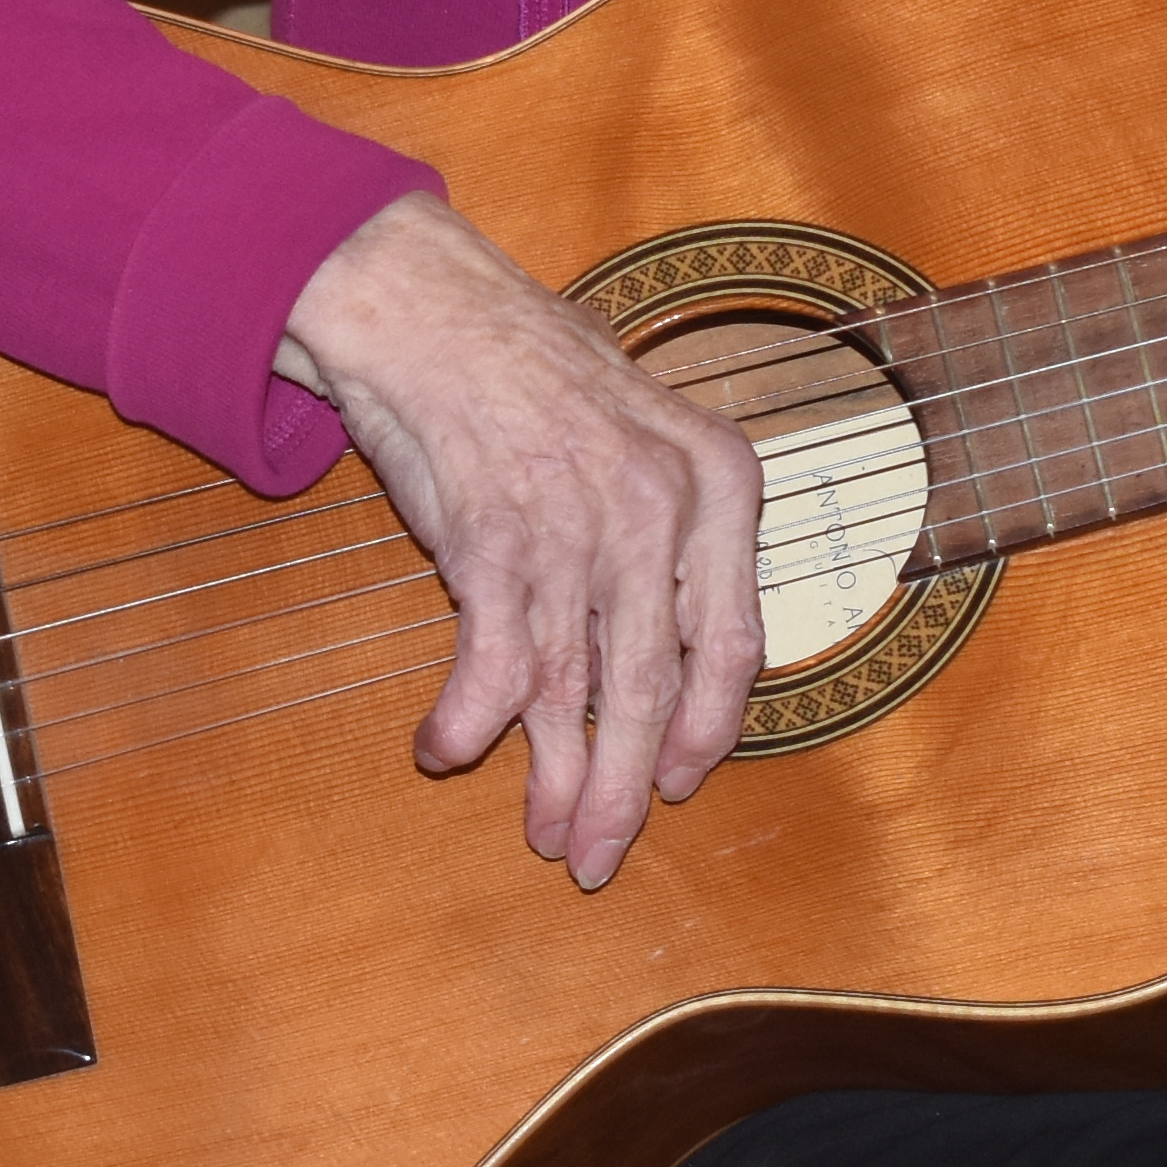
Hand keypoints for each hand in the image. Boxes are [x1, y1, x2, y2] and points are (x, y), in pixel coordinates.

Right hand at [277, 192, 765, 886]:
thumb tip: (670, 654)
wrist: (430, 310)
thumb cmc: (534, 373)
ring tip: (545, 835)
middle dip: (626, 788)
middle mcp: (660, 511)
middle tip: (603, 856)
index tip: (677, 780)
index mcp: (719, 482)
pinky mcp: (494, 544)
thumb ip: (671, 535)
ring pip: (577, 692)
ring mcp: (578, 529)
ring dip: (553, 777)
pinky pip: (495, 667)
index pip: (735, 642)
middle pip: (655, 688)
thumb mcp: (644, 432)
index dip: (707, 729)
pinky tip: (446, 749)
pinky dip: (469, 720)